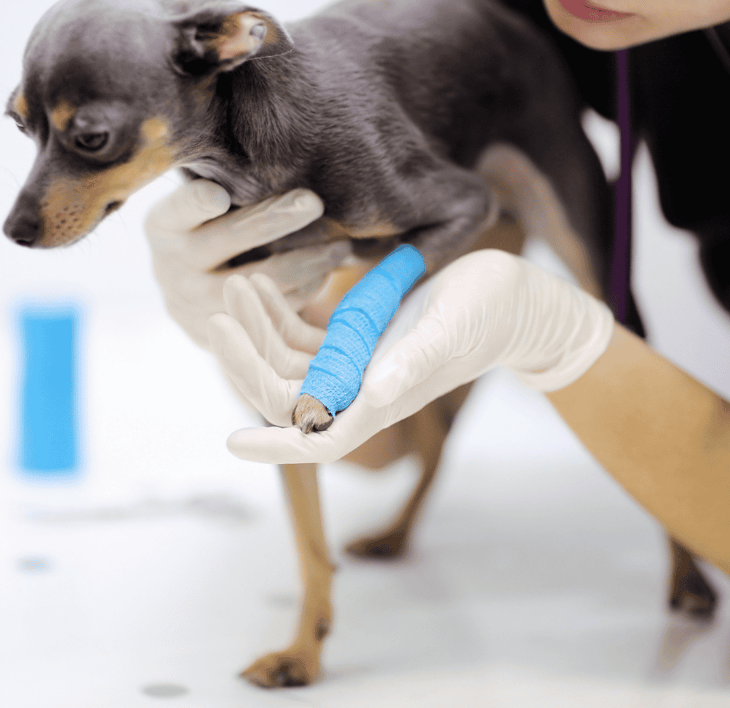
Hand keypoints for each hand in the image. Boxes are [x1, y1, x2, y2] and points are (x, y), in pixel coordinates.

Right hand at [144, 179, 351, 346]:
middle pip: (230, 239)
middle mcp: (172, 268)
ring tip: (341, 246)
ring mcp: (196, 306)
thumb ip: (225, 191)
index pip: (179, 210)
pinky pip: (274, 311)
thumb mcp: (201, 211)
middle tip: (314, 201)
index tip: (219, 195)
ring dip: (307, 261)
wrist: (192, 296)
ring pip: (260, 280)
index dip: (196, 203)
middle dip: (275, 218)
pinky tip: (326, 273)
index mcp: (163, 227)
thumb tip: (282, 164)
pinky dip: (306, 289)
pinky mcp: (226, 335)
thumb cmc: (208, 233)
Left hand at [208, 250, 614, 463]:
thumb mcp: (450, 331)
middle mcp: (363, 387)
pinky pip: (307, 333)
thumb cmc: (490, 315)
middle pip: (289, 393)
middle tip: (217, 316)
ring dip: (260, 327)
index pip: (320, 438)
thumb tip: (372, 396)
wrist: (512, 298)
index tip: (232, 444)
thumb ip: (412, 364)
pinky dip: (282, 312)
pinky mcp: (360, 335)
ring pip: (291, 359)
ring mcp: (358, 362)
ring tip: (239, 283)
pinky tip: (266, 283)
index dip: (276, 446)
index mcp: (383, 400)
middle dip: (250, 360)